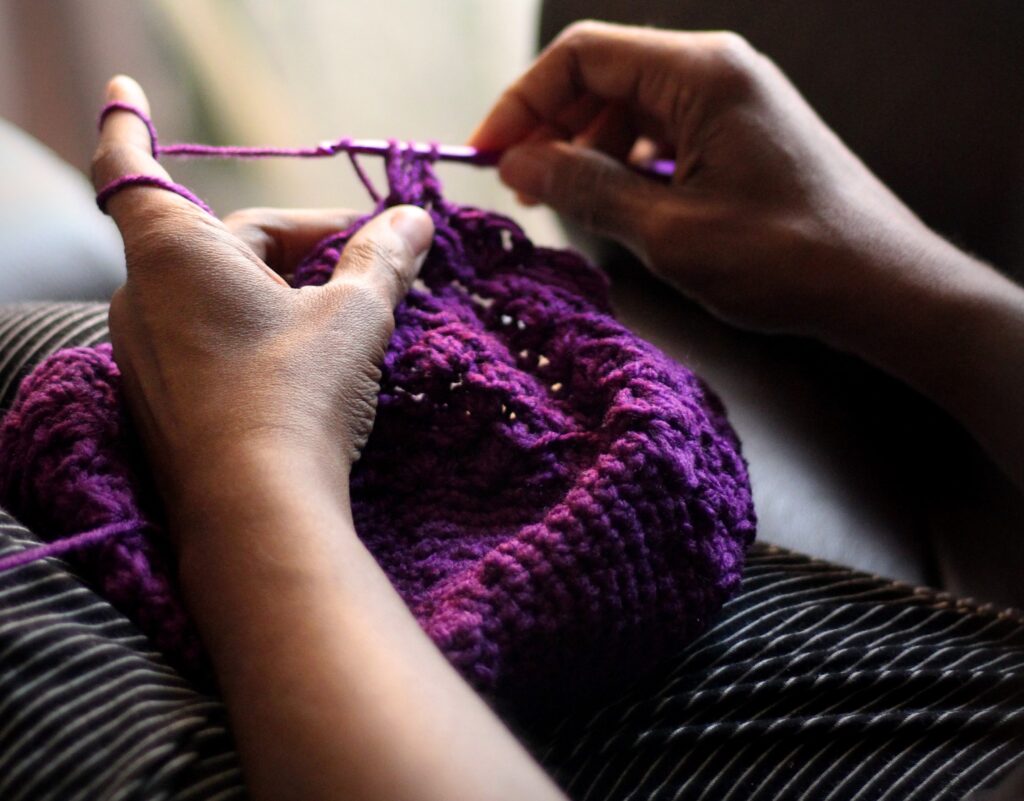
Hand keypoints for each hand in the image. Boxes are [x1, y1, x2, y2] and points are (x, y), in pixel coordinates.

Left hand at [91, 76, 433, 516]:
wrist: (258, 512)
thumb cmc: (296, 395)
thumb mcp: (354, 316)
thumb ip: (385, 259)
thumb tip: (416, 219)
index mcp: (177, 254)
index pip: (135, 170)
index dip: (129, 126)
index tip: (125, 90)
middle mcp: (146, 299)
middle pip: (227, 242)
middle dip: (303, 242)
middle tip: (376, 256)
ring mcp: (150, 357)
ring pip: (224, 296)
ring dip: (288, 289)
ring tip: (358, 310)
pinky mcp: (168, 403)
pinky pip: (215, 341)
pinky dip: (263, 331)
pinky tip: (318, 358)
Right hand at [469, 21, 944, 340]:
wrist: (880, 285)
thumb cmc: (786, 258)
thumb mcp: (668, 231)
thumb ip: (585, 189)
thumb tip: (519, 163)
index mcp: (700, 73)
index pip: (582, 56)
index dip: (523, 102)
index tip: (487, 154)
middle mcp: (717, 69)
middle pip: (604, 75)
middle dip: (552, 127)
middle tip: (521, 188)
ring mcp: (733, 99)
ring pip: (631, 105)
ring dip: (588, 149)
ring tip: (562, 203)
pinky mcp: (742, 131)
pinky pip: (665, 130)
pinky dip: (628, 162)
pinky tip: (616, 204)